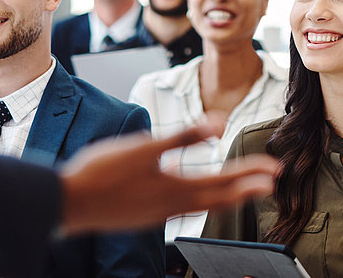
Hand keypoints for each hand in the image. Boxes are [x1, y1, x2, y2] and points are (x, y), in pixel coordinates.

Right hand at [59, 121, 277, 234]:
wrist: (67, 203)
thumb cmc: (101, 172)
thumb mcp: (145, 147)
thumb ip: (184, 136)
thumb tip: (220, 124)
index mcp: (176, 187)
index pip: (226, 180)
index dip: (252, 173)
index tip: (275, 170)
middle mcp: (172, 206)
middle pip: (220, 199)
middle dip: (247, 189)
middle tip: (270, 182)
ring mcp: (158, 215)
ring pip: (202, 206)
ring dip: (225, 197)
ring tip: (240, 190)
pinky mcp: (144, 217)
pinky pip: (181, 210)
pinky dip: (196, 201)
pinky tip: (188, 193)